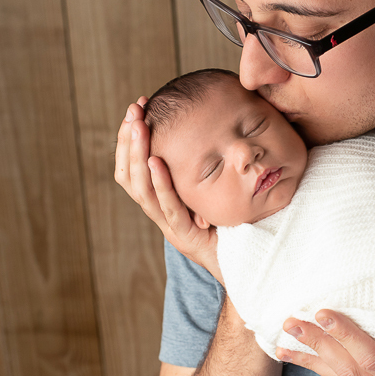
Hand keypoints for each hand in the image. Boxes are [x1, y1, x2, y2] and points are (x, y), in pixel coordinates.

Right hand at [114, 97, 221, 282]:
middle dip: (129, 141)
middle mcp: (160, 213)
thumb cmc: (231, 224)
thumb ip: (205, 164)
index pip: (133, 169)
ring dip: (139, 156)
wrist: (244, 266)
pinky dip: (160, 184)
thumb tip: (206, 122)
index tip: (136, 109)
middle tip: (133, 111)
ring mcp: (170, 226)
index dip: (129, 140)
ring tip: (139, 127)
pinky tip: (156, 161)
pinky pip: (168, 208)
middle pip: (131, 176)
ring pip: (142, 190)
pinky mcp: (185, 236)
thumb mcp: (212, 187)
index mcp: (162, 201)